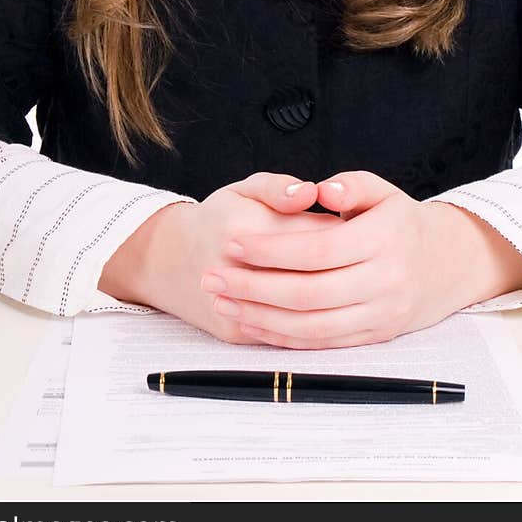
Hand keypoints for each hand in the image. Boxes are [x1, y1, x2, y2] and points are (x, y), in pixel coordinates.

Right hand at [100, 172, 336, 344]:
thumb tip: (312, 192)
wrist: (170, 263)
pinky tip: (324, 306)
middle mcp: (236, 269)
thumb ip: (279, 187)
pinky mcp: (237, 333)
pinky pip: (285, 334)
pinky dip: (310, 321)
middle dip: (341, 266)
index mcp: (243, 227)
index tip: (351, 226)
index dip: (341, 231)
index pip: (312, 234)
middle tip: (350, 256)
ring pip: (300, 310)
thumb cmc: (219, 219)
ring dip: (328, 297)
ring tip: (336, 277)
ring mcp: (235, 306)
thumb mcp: (245, 189)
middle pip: (310, 274)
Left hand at [197, 170, 486, 349]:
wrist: (444, 265)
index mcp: (385, 240)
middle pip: (309, 293)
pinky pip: (322, 344)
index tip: (233, 243)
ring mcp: (380, 314)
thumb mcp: (382, 190)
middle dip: (254, 287)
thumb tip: (320, 189)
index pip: (318, 250)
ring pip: (312, 326)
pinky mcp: (374, 337)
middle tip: (213, 277)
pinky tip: (252, 322)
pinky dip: (283, 337)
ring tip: (222, 301)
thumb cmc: (400, 222)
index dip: (272, 251)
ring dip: (261, 317)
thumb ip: (350, 184)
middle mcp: (385, 282)